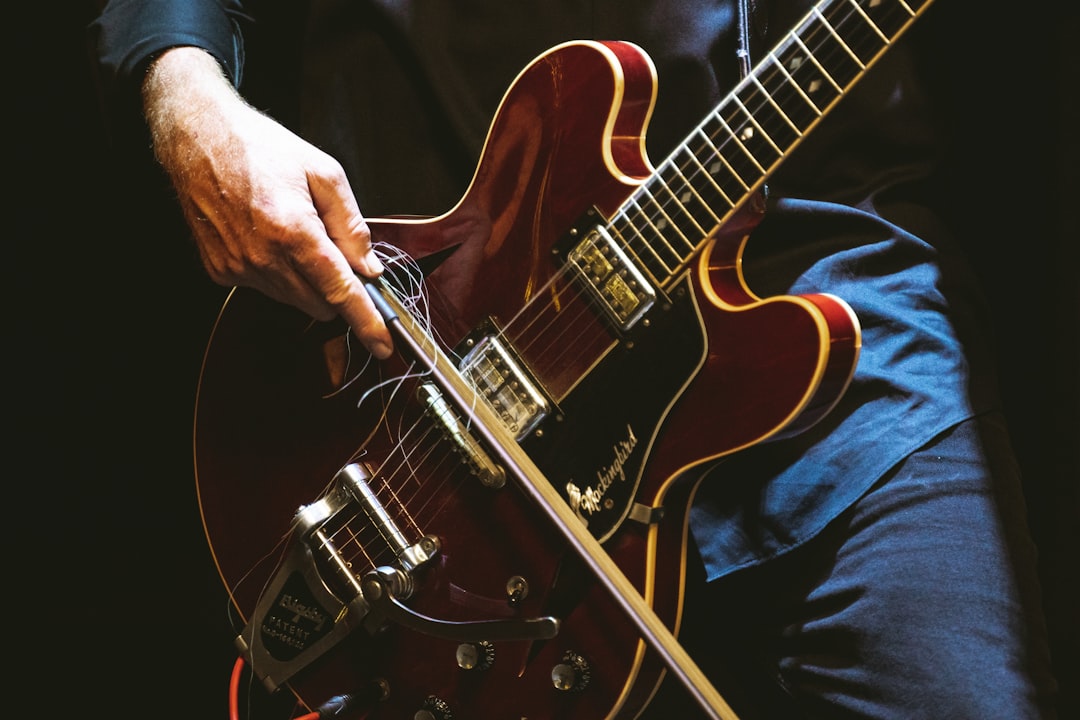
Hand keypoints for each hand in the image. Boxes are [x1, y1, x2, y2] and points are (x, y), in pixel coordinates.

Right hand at [142, 47, 392, 358]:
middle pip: (319, 305)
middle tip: (333, 252)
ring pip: (293, 300)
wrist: (199, 138)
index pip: (340, 291)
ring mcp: (239, 268)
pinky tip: (267, 237)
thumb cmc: (262, 148)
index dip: (366, 321)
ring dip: (305, 280)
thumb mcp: (324, 173)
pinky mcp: (221, 271)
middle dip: (336, 289)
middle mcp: (263, 257)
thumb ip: (352, 225)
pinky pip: (265, 288)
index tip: (382, 344)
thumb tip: (369, 267)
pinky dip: (277, 273)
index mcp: (294, 231)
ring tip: (293, 233)